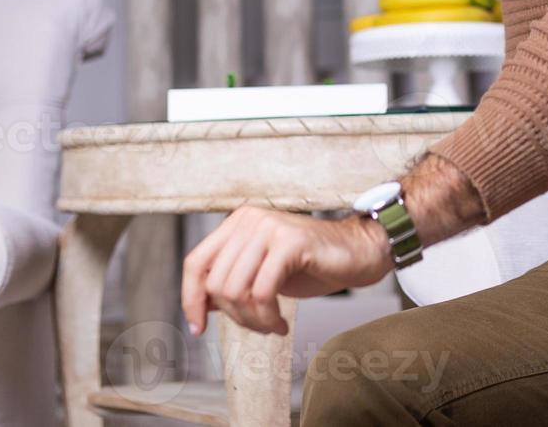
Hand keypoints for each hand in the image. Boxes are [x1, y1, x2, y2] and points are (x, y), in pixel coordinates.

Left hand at [181, 207, 391, 335]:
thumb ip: (231, 281)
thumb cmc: (310, 264)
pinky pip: (262, 292)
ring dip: (253, 321)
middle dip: (234, 317)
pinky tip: (282, 325)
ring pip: (236, 289)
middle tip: (259, 327)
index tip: (198, 328)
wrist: (356, 252)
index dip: (191, 299)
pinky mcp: (290, 242)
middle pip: (216, 282)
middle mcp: (250, 220)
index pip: (195, 263)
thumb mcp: (261, 273)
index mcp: (237, 223)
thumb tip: (198, 307)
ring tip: (272, 326)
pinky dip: (268, 318)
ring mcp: (270, 228)